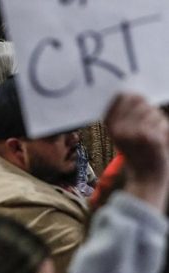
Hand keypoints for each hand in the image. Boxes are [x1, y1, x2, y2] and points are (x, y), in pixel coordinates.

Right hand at [104, 93, 168, 208]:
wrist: (146, 178)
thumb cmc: (138, 152)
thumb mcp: (122, 132)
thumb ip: (124, 113)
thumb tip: (135, 94)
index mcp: (109, 123)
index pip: (122, 96)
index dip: (135, 98)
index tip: (140, 109)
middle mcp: (117, 126)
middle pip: (140, 100)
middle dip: (150, 110)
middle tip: (149, 127)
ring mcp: (132, 132)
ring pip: (154, 112)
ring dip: (159, 122)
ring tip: (154, 137)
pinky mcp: (148, 138)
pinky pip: (163, 123)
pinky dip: (165, 131)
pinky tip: (160, 143)